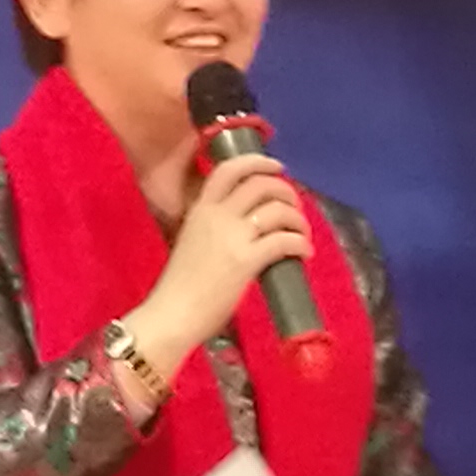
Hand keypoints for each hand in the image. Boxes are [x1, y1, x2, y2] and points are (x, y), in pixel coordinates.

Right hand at [133, 151, 314, 374]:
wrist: (172, 313)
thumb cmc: (178, 285)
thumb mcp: (192, 241)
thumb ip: (214, 228)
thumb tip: (247, 227)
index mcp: (200, 209)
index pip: (229, 170)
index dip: (258, 162)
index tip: (277, 167)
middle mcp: (216, 215)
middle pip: (261, 185)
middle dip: (286, 191)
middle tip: (295, 208)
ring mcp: (232, 237)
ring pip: (277, 210)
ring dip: (298, 220)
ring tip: (302, 234)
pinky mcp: (246, 260)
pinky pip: (284, 241)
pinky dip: (301, 243)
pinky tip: (304, 253)